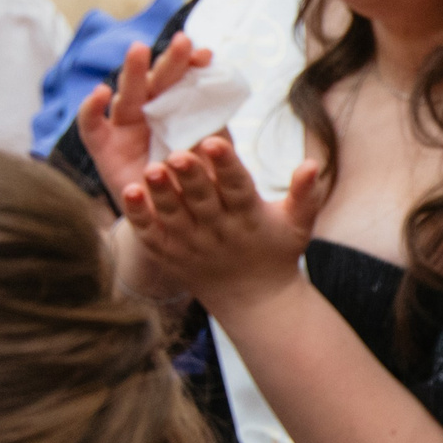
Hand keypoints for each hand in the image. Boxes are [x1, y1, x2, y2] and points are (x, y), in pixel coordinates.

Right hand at [79, 33, 212, 210]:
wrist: (173, 224)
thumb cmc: (196, 185)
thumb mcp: (211, 156)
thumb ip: (215, 126)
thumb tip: (227, 93)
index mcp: (176, 110)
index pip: (182, 81)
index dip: (191, 66)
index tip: (206, 55)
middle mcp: (148, 113)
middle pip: (156, 82)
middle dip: (169, 62)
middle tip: (183, 41)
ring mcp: (124, 129)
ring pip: (126, 95)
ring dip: (132, 72)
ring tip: (139, 50)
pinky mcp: (103, 149)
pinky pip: (91, 126)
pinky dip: (91, 108)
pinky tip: (101, 92)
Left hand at [119, 136, 327, 319]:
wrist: (253, 300)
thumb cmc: (276, 252)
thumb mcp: (297, 225)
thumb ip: (304, 194)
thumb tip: (313, 163)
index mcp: (249, 217)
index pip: (237, 187)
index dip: (226, 165)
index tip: (214, 142)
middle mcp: (219, 231)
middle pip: (202, 199)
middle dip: (190, 176)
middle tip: (177, 153)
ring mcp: (191, 244)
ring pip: (173, 215)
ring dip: (161, 193)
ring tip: (150, 168)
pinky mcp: (169, 254)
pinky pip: (150, 234)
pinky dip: (139, 216)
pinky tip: (129, 192)